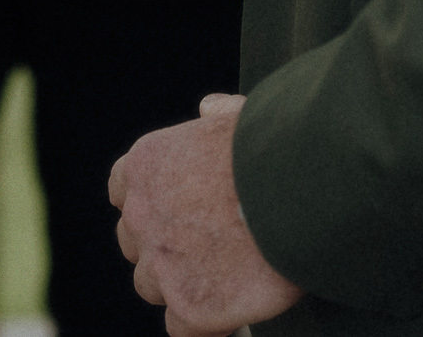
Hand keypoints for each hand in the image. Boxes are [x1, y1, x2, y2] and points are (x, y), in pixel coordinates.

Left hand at [111, 95, 301, 335]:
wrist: (298, 192)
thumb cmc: (277, 149)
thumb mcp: (240, 116)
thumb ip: (218, 115)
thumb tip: (208, 108)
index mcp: (146, 164)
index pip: (123, 190)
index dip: (151, 204)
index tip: (179, 210)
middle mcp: (142, 214)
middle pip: (135, 242)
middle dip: (163, 248)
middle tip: (211, 248)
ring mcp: (161, 264)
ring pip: (152, 286)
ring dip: (181, 285)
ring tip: (227, 280)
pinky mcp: (189, 307)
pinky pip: (179, 328)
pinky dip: (203, 322)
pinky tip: (232, 310)